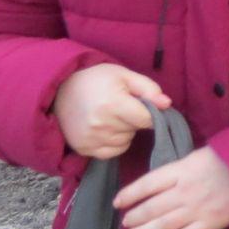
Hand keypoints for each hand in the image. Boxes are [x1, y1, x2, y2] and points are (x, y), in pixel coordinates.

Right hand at [54, 64, 168, 160]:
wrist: (61, 89)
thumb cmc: (97, 79)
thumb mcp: (125, 76)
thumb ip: (149, 89)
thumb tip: (167, 104)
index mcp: (112, 104)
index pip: (146, 119)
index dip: (151, 112)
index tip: (145, 105)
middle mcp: (100, 125)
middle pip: (135, 130)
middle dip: (134, 119)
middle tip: (121, 106)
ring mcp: (90, 139)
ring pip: (125, 141)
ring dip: (125, 131)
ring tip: (111, 115)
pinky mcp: (83, 149)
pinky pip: (111, 153)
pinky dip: (115, 143)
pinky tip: (106, 128)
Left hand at [117, 145, 228, 228]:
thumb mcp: (200, 155)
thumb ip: (178, 169)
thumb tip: (157, 182)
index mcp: (183, 170)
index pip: (148, 184)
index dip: (130, 194)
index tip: (118, 202)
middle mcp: (186, 191)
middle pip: (152, 207)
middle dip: (135, 216)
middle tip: (125, 222)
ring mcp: (198, 209)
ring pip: (163, 225)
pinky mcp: (210, 223)